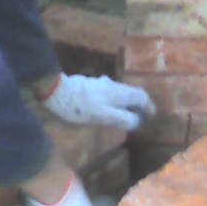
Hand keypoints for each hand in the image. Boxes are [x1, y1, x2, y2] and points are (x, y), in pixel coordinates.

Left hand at [38, 74, 154, 130]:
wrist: (55, 91)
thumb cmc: (79, 106)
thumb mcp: (102, 116)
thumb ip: (121, 118)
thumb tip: (136, 122)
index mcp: (118, 93)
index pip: (141, 96)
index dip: (148, 106)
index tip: (150, 117)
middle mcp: (112, 85)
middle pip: (131, 93)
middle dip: (138, 105)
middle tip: (138, 117)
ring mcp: (100, 84)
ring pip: (120, 92)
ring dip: (125, 103)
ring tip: (123, 115)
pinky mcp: (90, 85)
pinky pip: (108, 93)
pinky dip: (114, 101)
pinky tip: (105, 108)